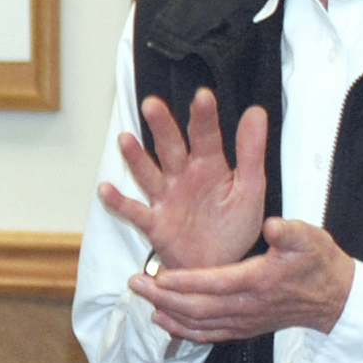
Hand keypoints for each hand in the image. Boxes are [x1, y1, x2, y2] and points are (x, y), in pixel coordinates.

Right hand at [100, 87, 267, 273]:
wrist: (219, 266)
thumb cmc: (232, 226)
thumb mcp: (250, 187)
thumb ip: (251, 151)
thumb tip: (256, 112)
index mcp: (209, 166)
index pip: (205, 136)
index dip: (204, 117)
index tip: (203, 96)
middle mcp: (183, 177)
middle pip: (170, 147)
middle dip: (161, 126)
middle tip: (152, 104)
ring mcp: (166, 198)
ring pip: (148, 173)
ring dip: (135, 157)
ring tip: (125, 139)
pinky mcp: (155, 223)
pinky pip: (134, 211)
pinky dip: (118, 201)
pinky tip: (106, 187)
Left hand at [135, 215, 358, 344]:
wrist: (337, 298)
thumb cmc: (320, 263)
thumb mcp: (310, 239)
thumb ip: (290, 231)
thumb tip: (272, 225)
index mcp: (259, 281)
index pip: (214, 283)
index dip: (184, 281)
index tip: (158, 275)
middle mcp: (248, 306)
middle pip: (197, 307)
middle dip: (163, 297)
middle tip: (135, 283)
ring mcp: (245, 321)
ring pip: (199, 323)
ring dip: (167, 313)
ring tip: (141, 298)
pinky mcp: (245, 328)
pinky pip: (209, 335)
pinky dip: (183, 331)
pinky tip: (163, 321)